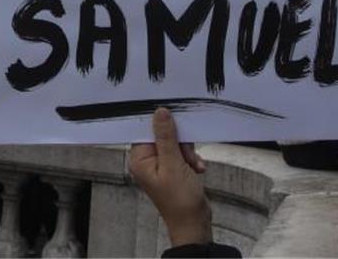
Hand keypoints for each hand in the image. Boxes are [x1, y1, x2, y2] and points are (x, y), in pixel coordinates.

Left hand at [128, 108, 211, 247]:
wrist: (194, 223)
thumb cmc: (180, 201)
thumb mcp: (174, 164)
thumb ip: (166, 137)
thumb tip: (160, 113)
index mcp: (139, 160)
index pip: (146, 130)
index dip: (161, 125)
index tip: (175, 122)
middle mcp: (147, 161)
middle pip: (163, 134)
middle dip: (180, 143)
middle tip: (187, 155)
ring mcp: (160, 164)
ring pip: (175, 142)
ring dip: (188, 152)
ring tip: (193, 165)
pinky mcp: (172, 167)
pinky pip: (182, 152)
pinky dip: (191, 158)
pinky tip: (197, 168)